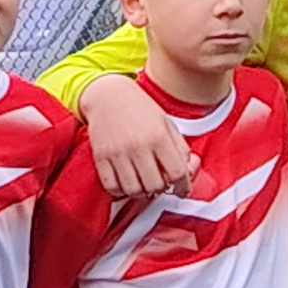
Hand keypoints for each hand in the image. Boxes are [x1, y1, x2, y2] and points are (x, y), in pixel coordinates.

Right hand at [78, 74, 194, 201]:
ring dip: (141, 192)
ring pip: (134, 190)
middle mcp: (138, 146)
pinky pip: (112, 187)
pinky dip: (120, 191)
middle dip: (161, 189)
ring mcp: (118, 153)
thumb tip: (186, 172)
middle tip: (160, 183)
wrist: (107, 95)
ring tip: (143, 183)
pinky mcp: (101, 157)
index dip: (183, 186)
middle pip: (155, 185)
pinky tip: (126, 182)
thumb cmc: (139, 108)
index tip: (182, 189)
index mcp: (158, 136)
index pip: (177, 172)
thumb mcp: (166, 123)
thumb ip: (179, 148)